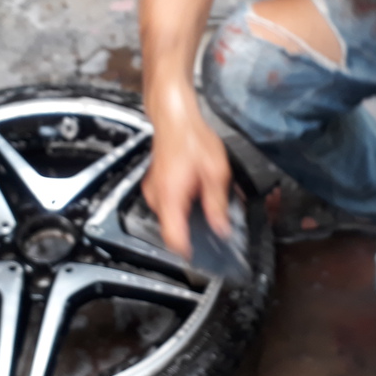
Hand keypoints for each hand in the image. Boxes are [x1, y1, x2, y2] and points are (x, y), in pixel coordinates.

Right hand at [142, 92, 230, 257]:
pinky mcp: (155, 185)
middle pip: (174, 229)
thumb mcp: (216, 172)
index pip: (174, 239)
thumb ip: (218, 204)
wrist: (174, 117)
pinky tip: (198, 193)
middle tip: (216, 228)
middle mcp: (158, 198)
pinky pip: (169, 205)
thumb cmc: (193, 138)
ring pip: (172, 217)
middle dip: (194, 231)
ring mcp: (153, 192)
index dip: (188, 253)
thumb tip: (221, 228)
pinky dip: (183, 205)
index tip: (202, 258)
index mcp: (171, 197)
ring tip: (208, 203)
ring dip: (189, 216)